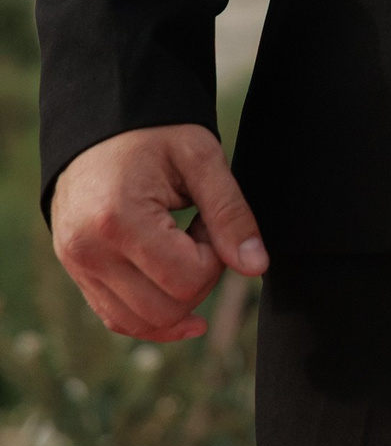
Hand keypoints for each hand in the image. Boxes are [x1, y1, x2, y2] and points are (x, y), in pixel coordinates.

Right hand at [51, 126, 268, 342]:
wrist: (102, 122)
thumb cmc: (154, 132)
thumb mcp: (201, 157)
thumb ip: (230, 212)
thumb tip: (256, 266)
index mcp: (118, 219)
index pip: (187, 279)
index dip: (215, 257)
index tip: (209, 220)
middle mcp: (89, 251)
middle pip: (165, 309)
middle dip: (199, 280)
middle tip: (200, 234)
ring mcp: (78, 266)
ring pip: (141, 323)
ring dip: (177, 298)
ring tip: (181, 248)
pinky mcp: (78, 273)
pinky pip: (118, 319)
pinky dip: (153, 319)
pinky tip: (183, 308)